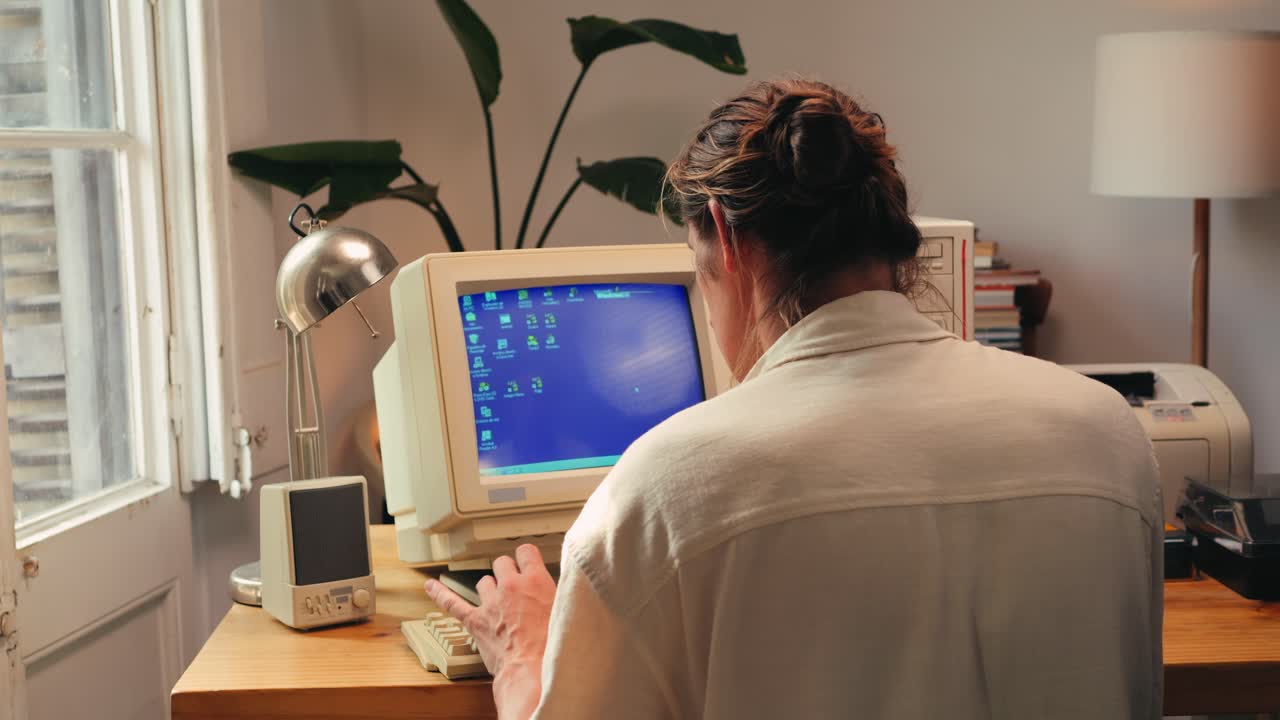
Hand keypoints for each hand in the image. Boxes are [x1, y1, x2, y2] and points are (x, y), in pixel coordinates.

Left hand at [426, 544, 555, 717]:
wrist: (534, 672)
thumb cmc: (554, 647)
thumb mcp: (567, 611)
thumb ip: (561, 594)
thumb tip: (567, 590)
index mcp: (535, 580)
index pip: (526, 552)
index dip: (527, 558)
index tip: (528, 562)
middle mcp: (511, 586)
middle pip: (502, 563)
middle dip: (508, 572)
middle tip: (516, 586)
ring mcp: (491, 603)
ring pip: (484, 582)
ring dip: (490, 588)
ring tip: (497, 599)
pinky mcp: (476, 621)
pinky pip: (453, 603)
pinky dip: (441, 594)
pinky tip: (431, 586)